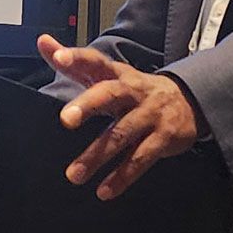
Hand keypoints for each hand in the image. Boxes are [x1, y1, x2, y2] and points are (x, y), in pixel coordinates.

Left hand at [37, 34, 201, 199]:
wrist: (189, 101)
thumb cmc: (136, 90)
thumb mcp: (109, 73)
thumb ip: (75, 62)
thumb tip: (43, 41)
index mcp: (118, 74)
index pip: (95, 61)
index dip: (77, 57)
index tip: (57, 57)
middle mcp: (134, 91)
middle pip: (111, 94)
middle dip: (89, 105)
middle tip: (66, 119)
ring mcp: (149, 115)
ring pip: (122, 134)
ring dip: (97, 155)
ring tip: (75, 174)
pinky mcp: (162, 138)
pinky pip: (140, 159)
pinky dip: (122, 177)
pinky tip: (104, 191)